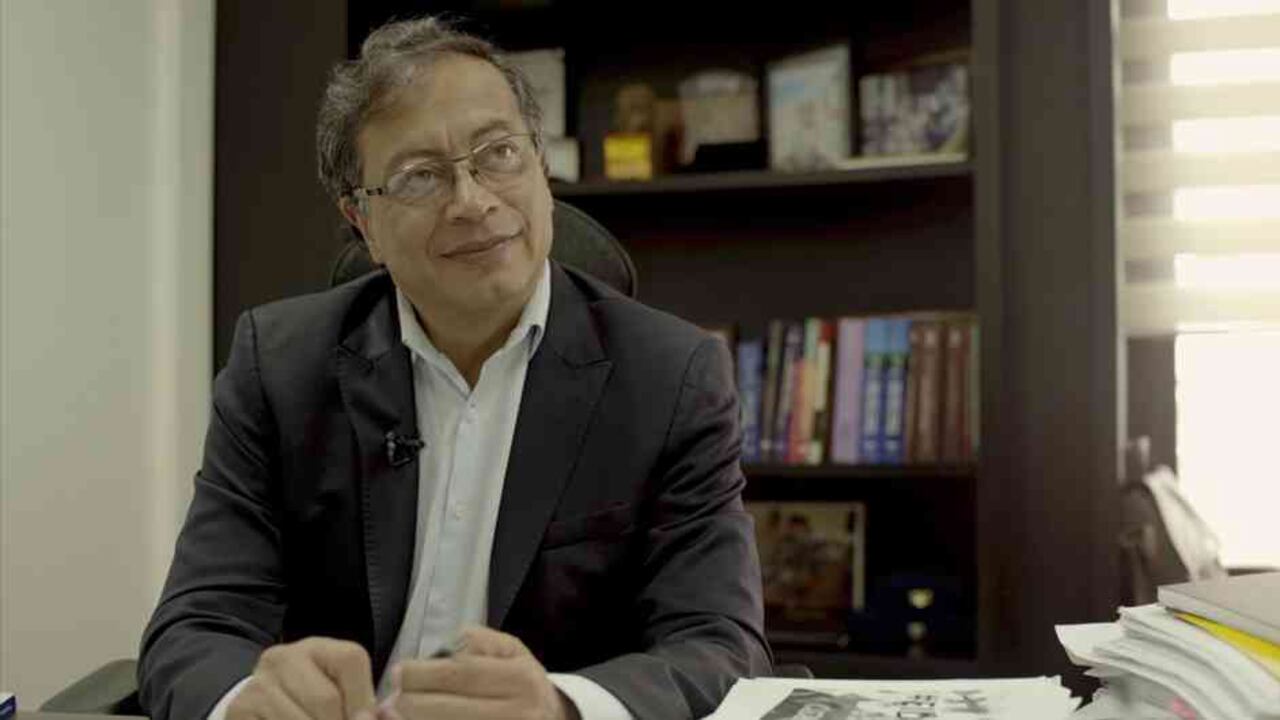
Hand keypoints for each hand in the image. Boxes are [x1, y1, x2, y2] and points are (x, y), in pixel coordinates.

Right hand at [228, 637, 377, 719]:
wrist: (259, 708)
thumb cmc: (311, 701)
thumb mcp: (338, 691)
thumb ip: (360, 701)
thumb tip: (370, 718)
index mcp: (316, 648)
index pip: (350, 660)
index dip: (364, 699)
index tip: (365, 719)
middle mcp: (282, 658)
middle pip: (326, 699)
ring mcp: (258, 685)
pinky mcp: (240, 710)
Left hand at [379, 626, 578, 719]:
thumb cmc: (522, 683)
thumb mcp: (511, 651)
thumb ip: (477, 642)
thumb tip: (437, 654)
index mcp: (520, 679)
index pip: (461, 674)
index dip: (423, 674)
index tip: (398, 673)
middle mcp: (520, 713)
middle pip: (448, 710)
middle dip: (410, 704)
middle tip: (390, 700)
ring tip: (395, 715)